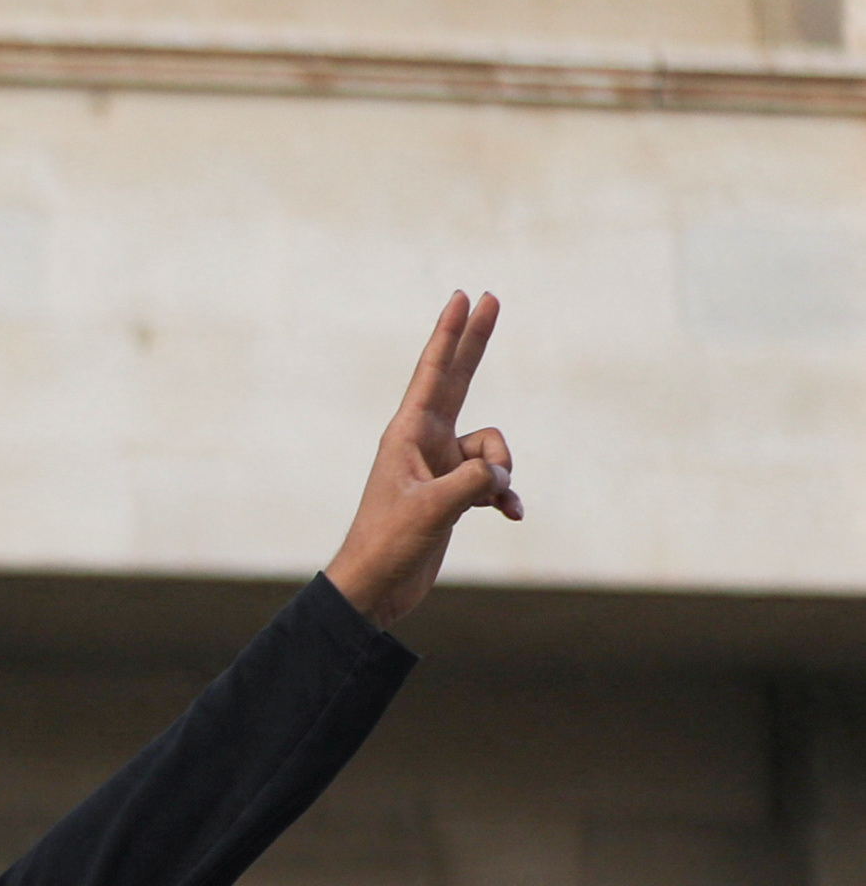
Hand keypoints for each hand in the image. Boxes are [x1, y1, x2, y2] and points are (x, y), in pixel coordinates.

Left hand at [323, 290, 516, 629]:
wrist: (375, 588)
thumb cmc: (388, 545)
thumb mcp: (432, 510)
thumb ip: (473, 482)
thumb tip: (501, 476)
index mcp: (408, 435)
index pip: (433, 373)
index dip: (450, 335)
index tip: (462, 297)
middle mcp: (424, 442)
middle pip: (459, 379)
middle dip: (477, 342)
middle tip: (492, 297)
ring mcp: (441, 466)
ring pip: (493, 449)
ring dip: (500, 474)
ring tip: (483, 502)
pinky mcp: (454, 492)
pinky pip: (495, 481)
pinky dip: (505, 496)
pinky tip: (509, 515)